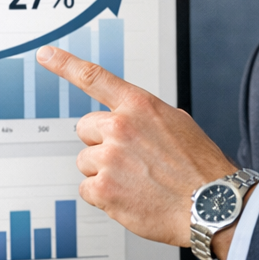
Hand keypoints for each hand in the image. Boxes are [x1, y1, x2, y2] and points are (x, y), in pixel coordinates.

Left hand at [36, 45, 235, 246]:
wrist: (212, 206)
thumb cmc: (199, 168)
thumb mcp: (177, 124)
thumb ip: (144, 117)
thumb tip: (128, 119)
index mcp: (139, 106)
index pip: (94, 77)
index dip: (65, 64)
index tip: (45, 54)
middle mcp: (120, 127)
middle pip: (85, 129)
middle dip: (101, 143)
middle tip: (130, 160)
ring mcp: (109, 158)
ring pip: (86, 162)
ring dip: (103, 172)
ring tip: (136, 182)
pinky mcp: (103, 189)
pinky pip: (87, 189)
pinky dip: (104, 197)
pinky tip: (130, 198)